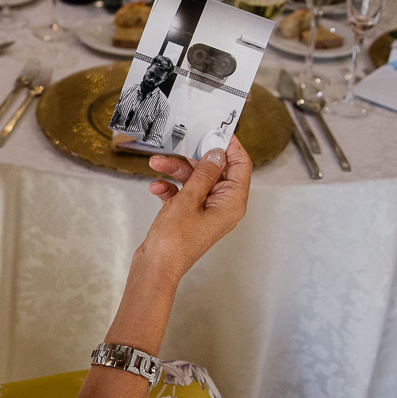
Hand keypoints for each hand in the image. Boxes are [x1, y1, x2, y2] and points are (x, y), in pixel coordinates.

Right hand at [137, 137, 251, 281]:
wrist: (155, 267)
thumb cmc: (174, 242)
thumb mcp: (189, 199)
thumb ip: (204, 173)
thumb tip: (217, 154)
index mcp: (232, 203)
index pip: (241, 166)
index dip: (231, 146)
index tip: (219, 130)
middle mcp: (223, 207)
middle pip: (215, 171)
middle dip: (193, 158)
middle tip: (182, 144)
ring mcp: (206, 212)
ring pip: (196, 181)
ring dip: (176, 171)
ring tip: (157, 164)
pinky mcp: (190, 216)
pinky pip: (184, 194)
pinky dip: (170, 188)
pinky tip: (156, 187)